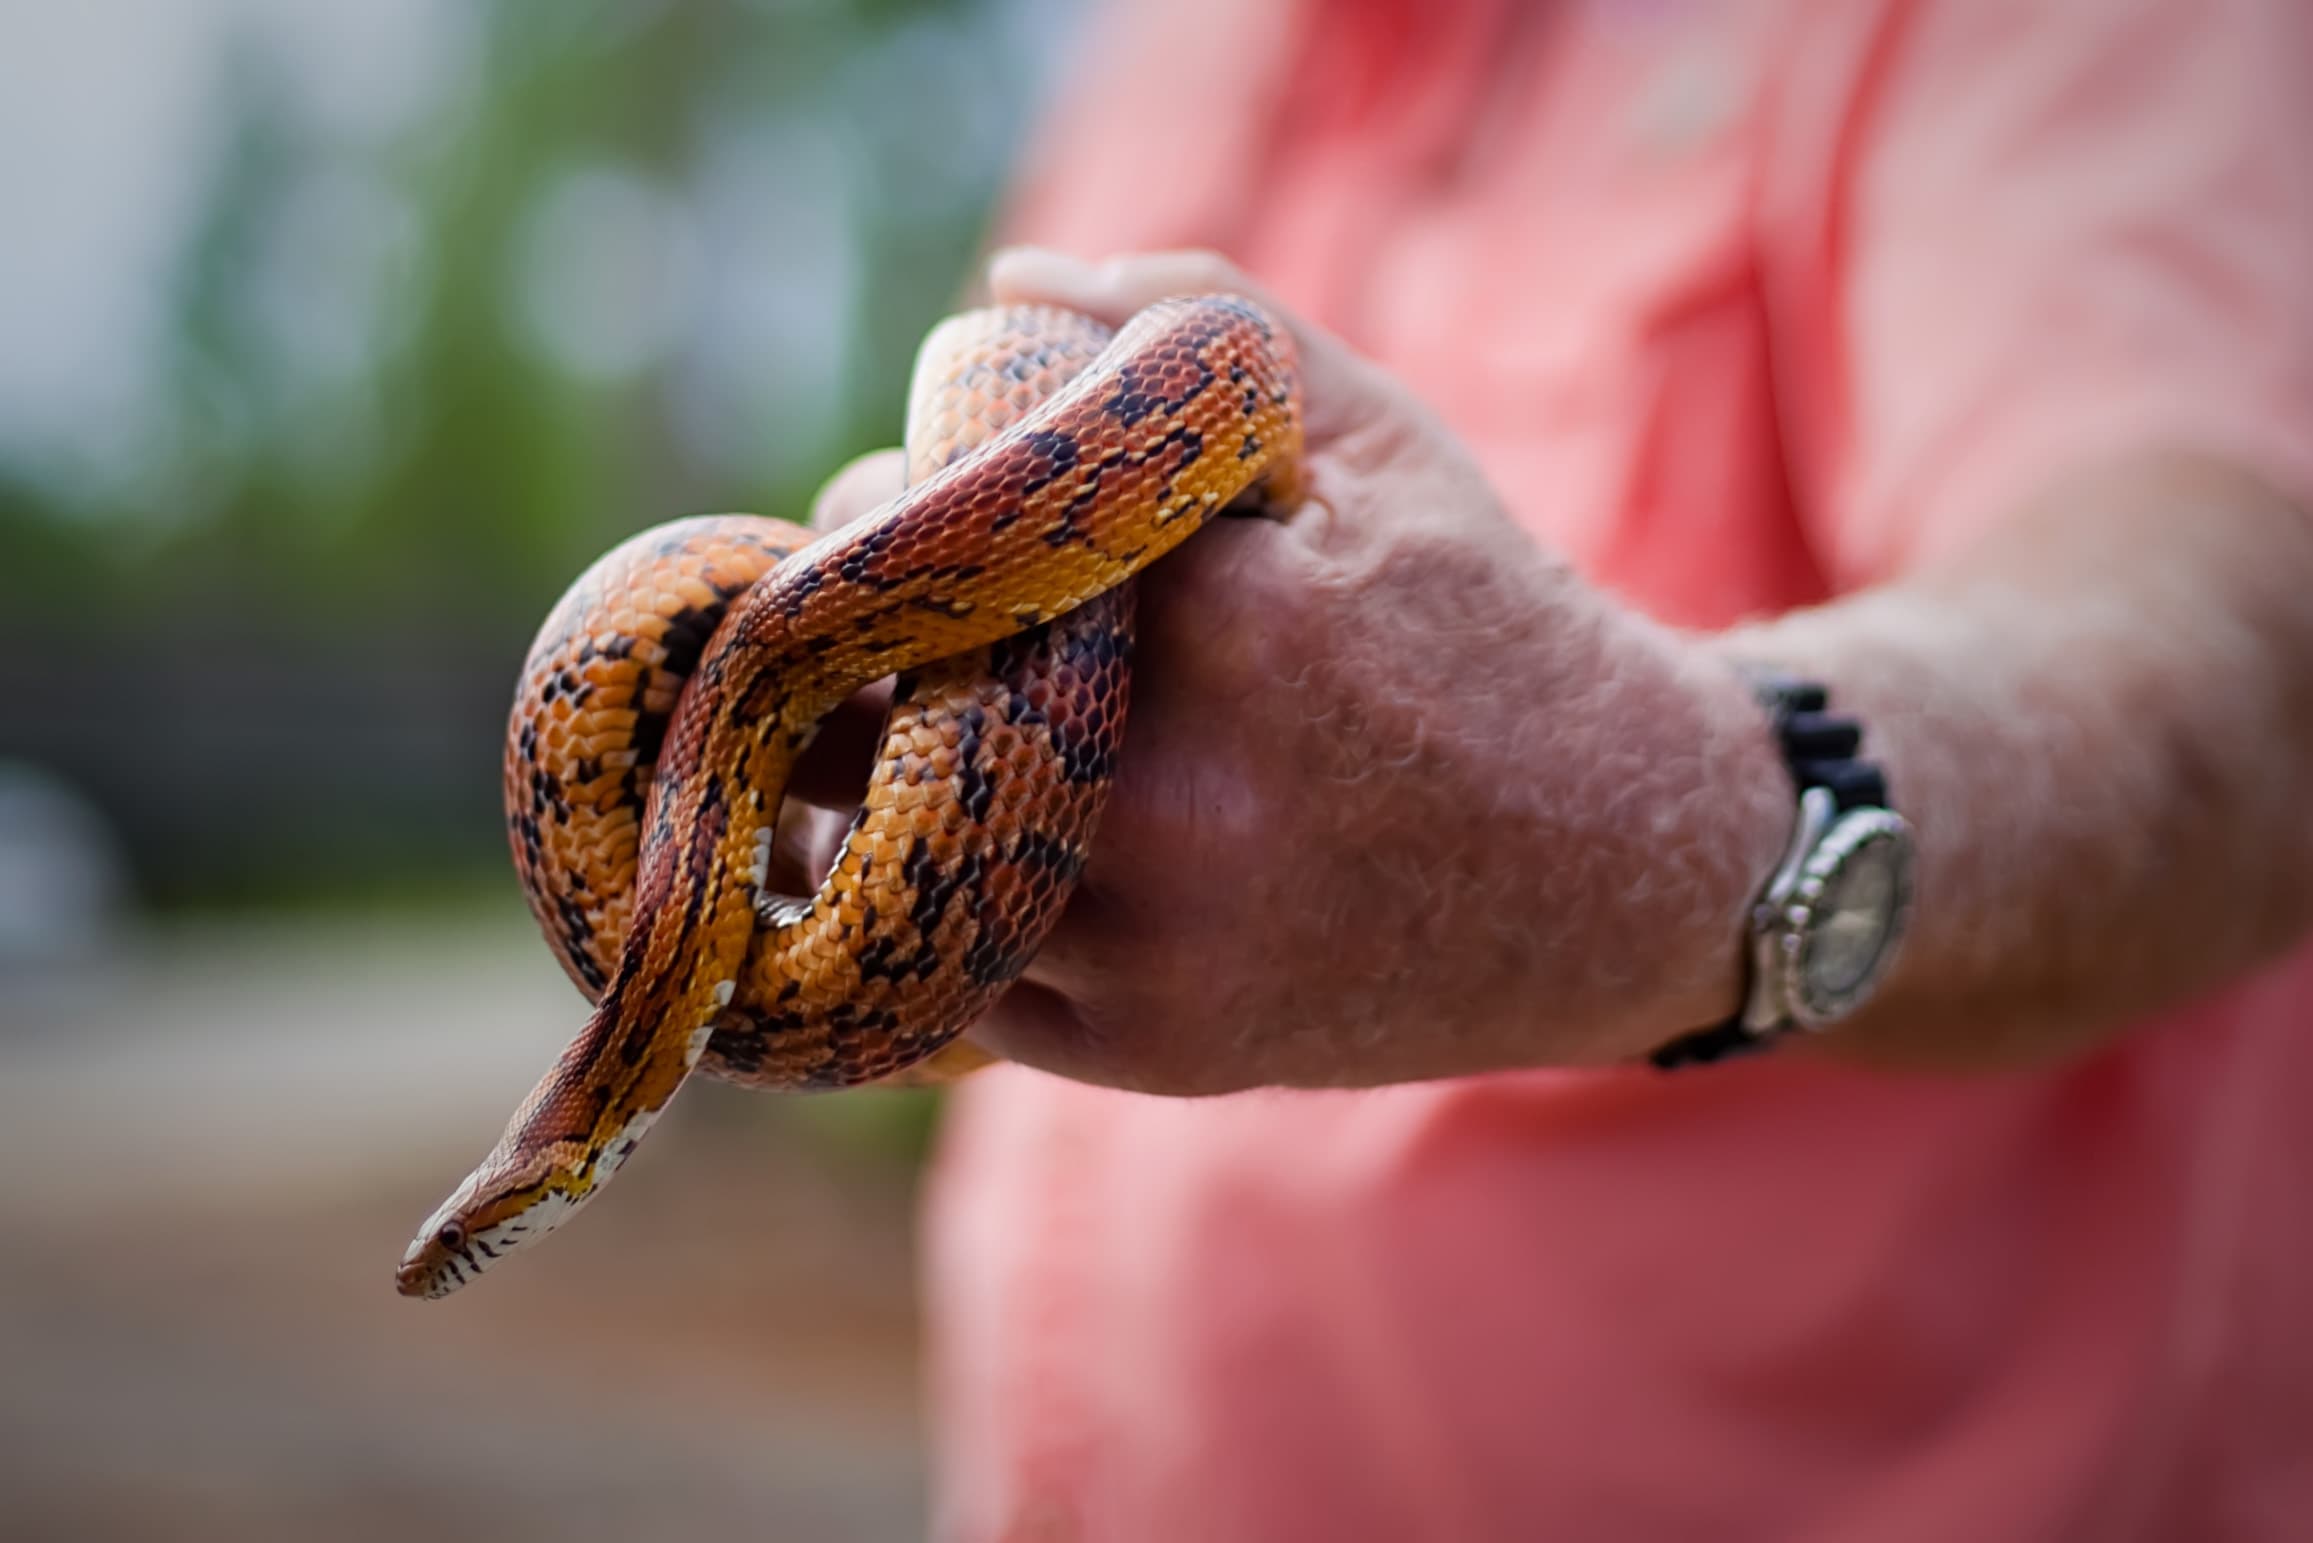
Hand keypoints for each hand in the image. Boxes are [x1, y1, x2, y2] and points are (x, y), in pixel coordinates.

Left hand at [795, 249, 1790, 1093]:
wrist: (1624, 869)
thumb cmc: (1488, 628)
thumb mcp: (1382, 442)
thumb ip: (1206, 323)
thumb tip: (1014, 288)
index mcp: (1228, 626)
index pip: (946, 545)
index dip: (881, 514)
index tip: (888, 501)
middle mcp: (1179, 807)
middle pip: (882, 710)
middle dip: (841, 646)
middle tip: (852, 614)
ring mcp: (1160, 949)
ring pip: (892, 862)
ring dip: (847, 782)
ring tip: (880, 721)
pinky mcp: (1153, 1050)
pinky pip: (957, 974)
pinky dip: (929, 895)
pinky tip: (959, 831)